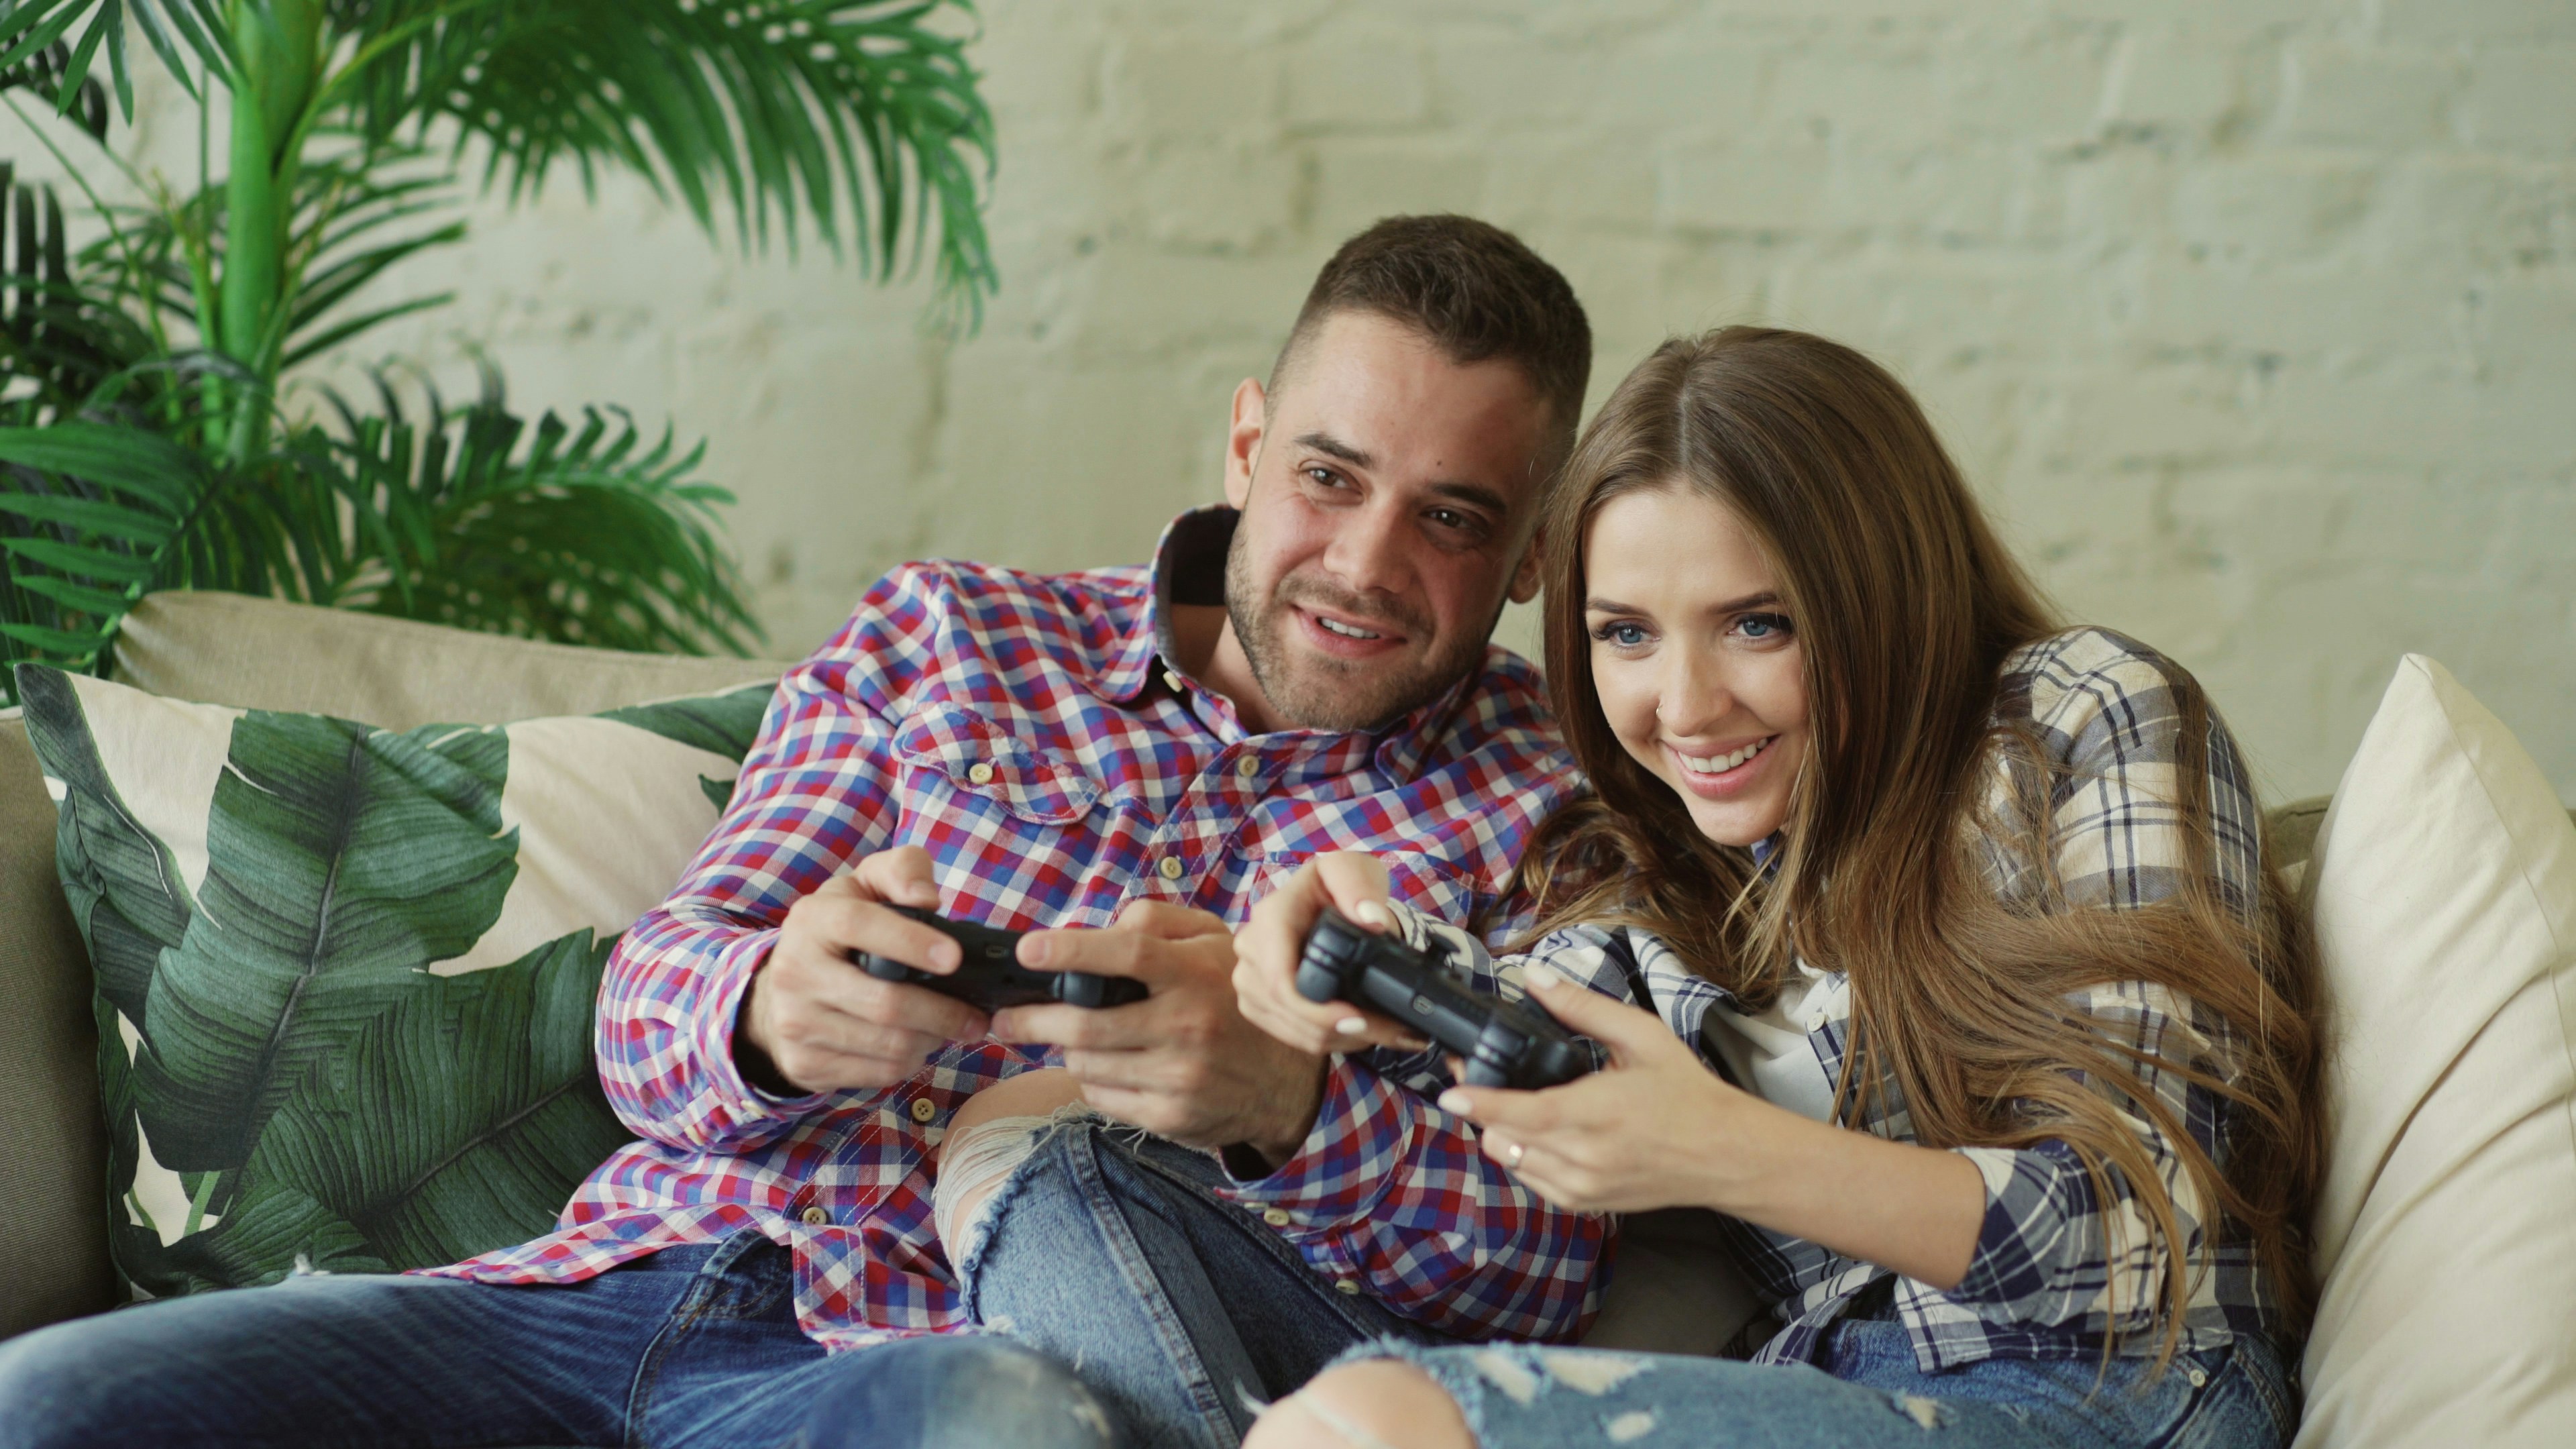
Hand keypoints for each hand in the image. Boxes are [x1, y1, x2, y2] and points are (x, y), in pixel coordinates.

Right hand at [737, 846, 992, 1094]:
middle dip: (944, 1012)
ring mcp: (795, 1023)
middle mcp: (794, 972)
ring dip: (932, 1040)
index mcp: (812, 920)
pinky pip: (876, 1073)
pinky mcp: (804, 1064)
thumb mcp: (868, 884)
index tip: (954, 958)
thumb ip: (903, 871)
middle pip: (885, 1003)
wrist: (785, 986)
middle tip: (978, 1016)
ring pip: (887, 1045)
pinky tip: (919, 1044)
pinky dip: (910, 1062)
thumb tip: (927, 899)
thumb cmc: (843, 928)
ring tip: (952, 1028)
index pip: (860, 926)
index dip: (910, 942)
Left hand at [990, 901, 1327, 1165]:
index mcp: (1195, 973)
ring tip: (1076, 1039)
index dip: (1071, 950)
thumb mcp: (1213, 943)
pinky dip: (1092, 1081)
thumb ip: (1157, 924)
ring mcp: (1179, 1077)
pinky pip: (1102, 1098)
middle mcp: (1187, 1025)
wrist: (1286, 1079)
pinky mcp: (1171, 1117)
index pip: (1127, 954)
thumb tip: (1099, 929)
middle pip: (1086, 1024)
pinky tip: (1111, 1068)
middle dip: (1032, 1021)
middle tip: (1006, 1017)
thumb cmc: (1233, 998)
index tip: (1027, 950)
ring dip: (1067, 1051)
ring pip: (1086, 1065)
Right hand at [1233, 852, 1428, 1057]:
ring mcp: (1248, 978)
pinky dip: (1328, 1041)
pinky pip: (1290, 1036)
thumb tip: (1372, 920)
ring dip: (1342, 1040)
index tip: (1358, 1019)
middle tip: (1394, 1032)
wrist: (1323, 902)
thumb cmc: (1338, 885)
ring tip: (1387, 1033)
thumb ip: (1360, 886)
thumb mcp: (1354, 870)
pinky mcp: (1256, 1001)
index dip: (1317, 1010)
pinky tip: (1358, 1033)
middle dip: (1343, 1030)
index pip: (1280, 979)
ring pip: (1294, 1030)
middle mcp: (1250, 948)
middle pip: (1289, 1011)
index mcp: (1270, 917)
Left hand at [1444, 968, 1988, 1286]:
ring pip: (1512, 1161)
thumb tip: (1537, 979)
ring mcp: (1582, 1187)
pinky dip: (1523, 1155)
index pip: (1523, 1113)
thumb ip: (1584, 1009)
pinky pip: (1531, 1180)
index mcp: (1597, 1114)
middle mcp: (1584, 1158)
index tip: (1449, 1090)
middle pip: (1504, 1138)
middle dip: (1483, 1106)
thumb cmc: (1688, 1095)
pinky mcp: (1584, 1204)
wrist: (1724, 1155)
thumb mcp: (1642, 1038)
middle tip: (1478, 1074)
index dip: (1480, 1102)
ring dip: (1501, 1132)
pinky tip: (1539, 1131)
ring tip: (1512, 1100)